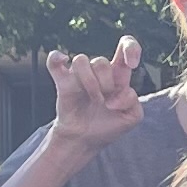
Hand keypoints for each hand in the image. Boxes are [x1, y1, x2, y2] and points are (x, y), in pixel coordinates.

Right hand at [42, 37, 146, 151]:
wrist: (86, 140)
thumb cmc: (109, 125)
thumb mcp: (132, 117)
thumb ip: (132, 102)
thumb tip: (115, 95)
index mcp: (118, 74)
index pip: (126, 46)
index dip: (131, 49)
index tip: (132, 64)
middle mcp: (99, 71)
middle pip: (101, 61)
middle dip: (106, 84)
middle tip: (106, 103)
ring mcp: (79, 76)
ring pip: (81, 60)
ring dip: (89, 83)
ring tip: (94, 100)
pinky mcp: (63, 82)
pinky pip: (54, 61)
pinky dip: (56, 58)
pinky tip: (63, 62)